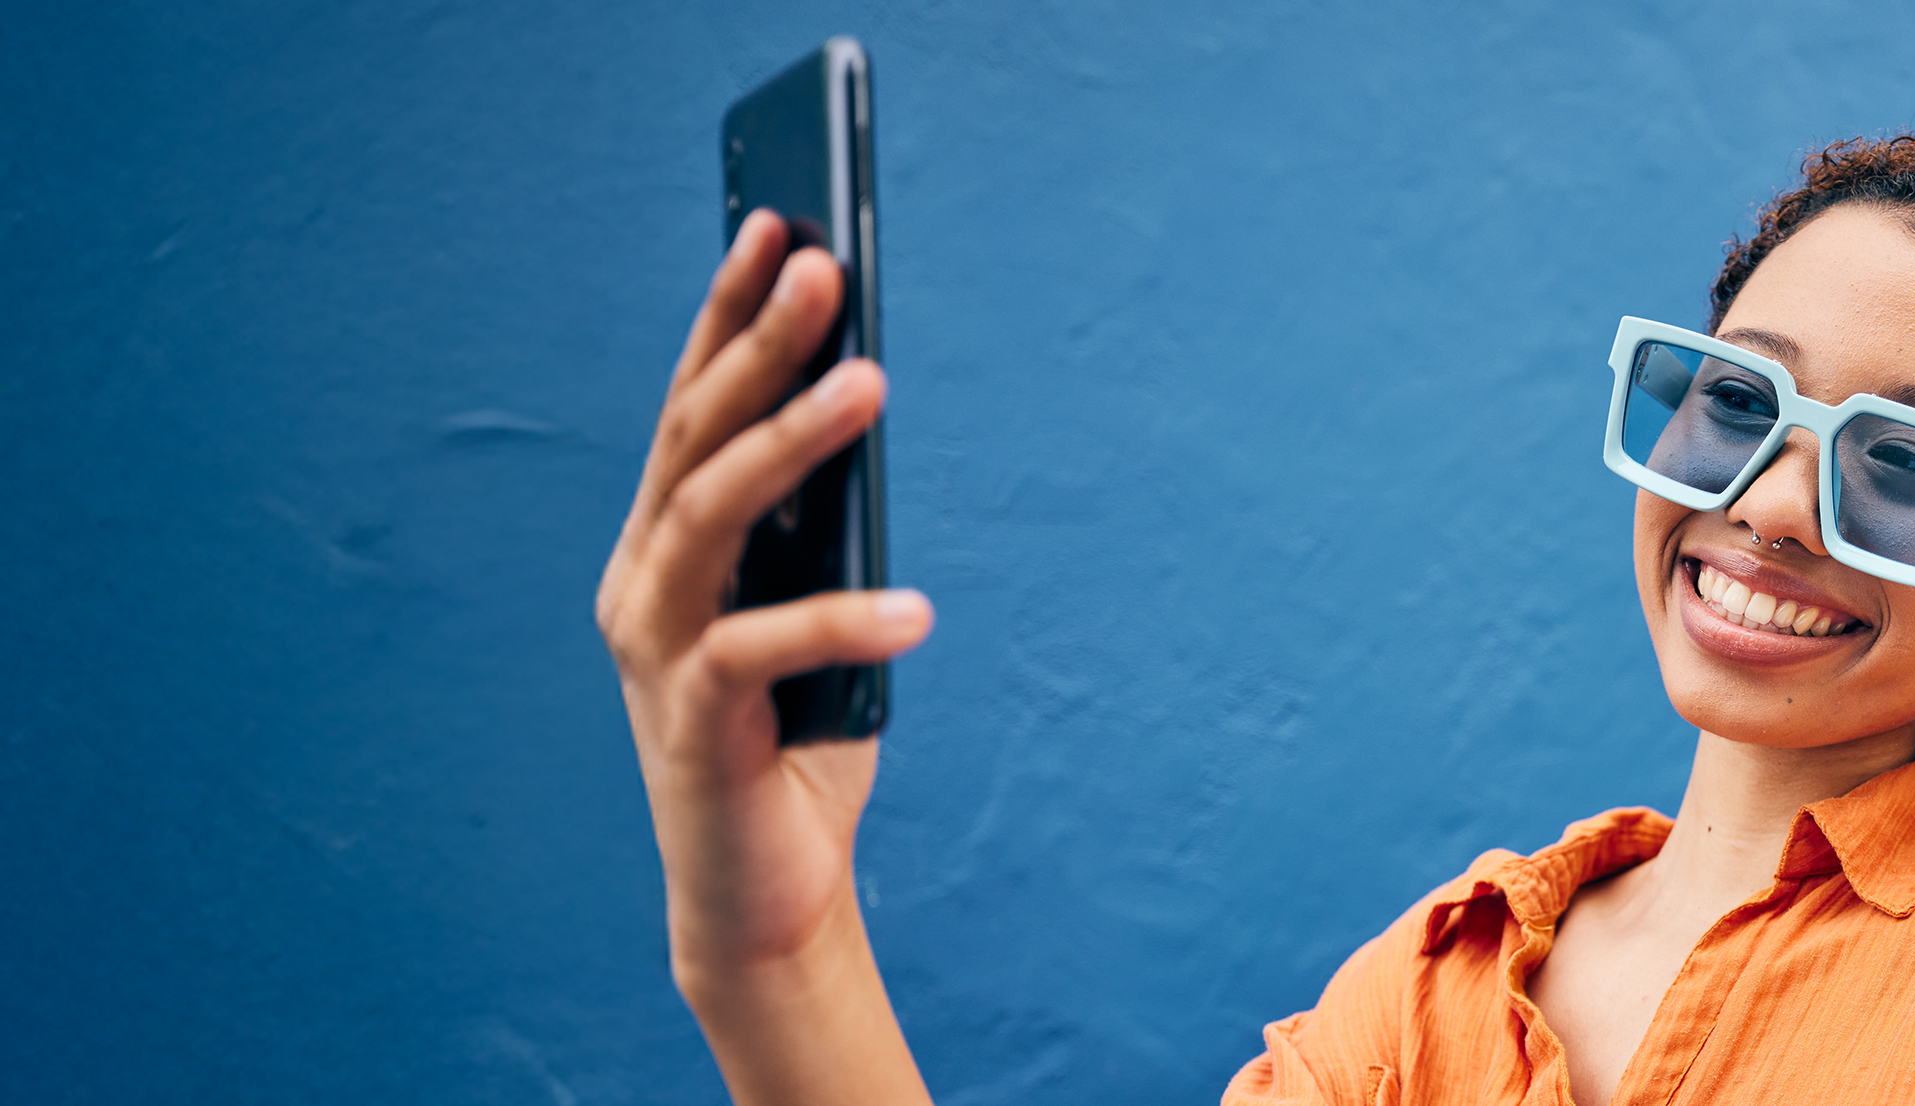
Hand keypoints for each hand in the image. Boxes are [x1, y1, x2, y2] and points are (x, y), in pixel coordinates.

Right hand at [596, 209, 932, 1103]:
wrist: (767, 898)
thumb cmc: (800, 743)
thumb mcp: (819, 613)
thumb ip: (824, 531)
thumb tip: (864, 404)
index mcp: (664, 549)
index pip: (693, 408)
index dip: (727, 315)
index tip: (776, 225)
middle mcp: (642, 585)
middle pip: (695, 438)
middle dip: (758, 344)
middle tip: (822, 266)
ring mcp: (656, 651)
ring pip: (712, 516)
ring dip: (791, 442)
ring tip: (869, 383)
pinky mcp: (691, 723)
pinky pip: (761, 649)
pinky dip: (841, 623)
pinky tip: (913, 610)